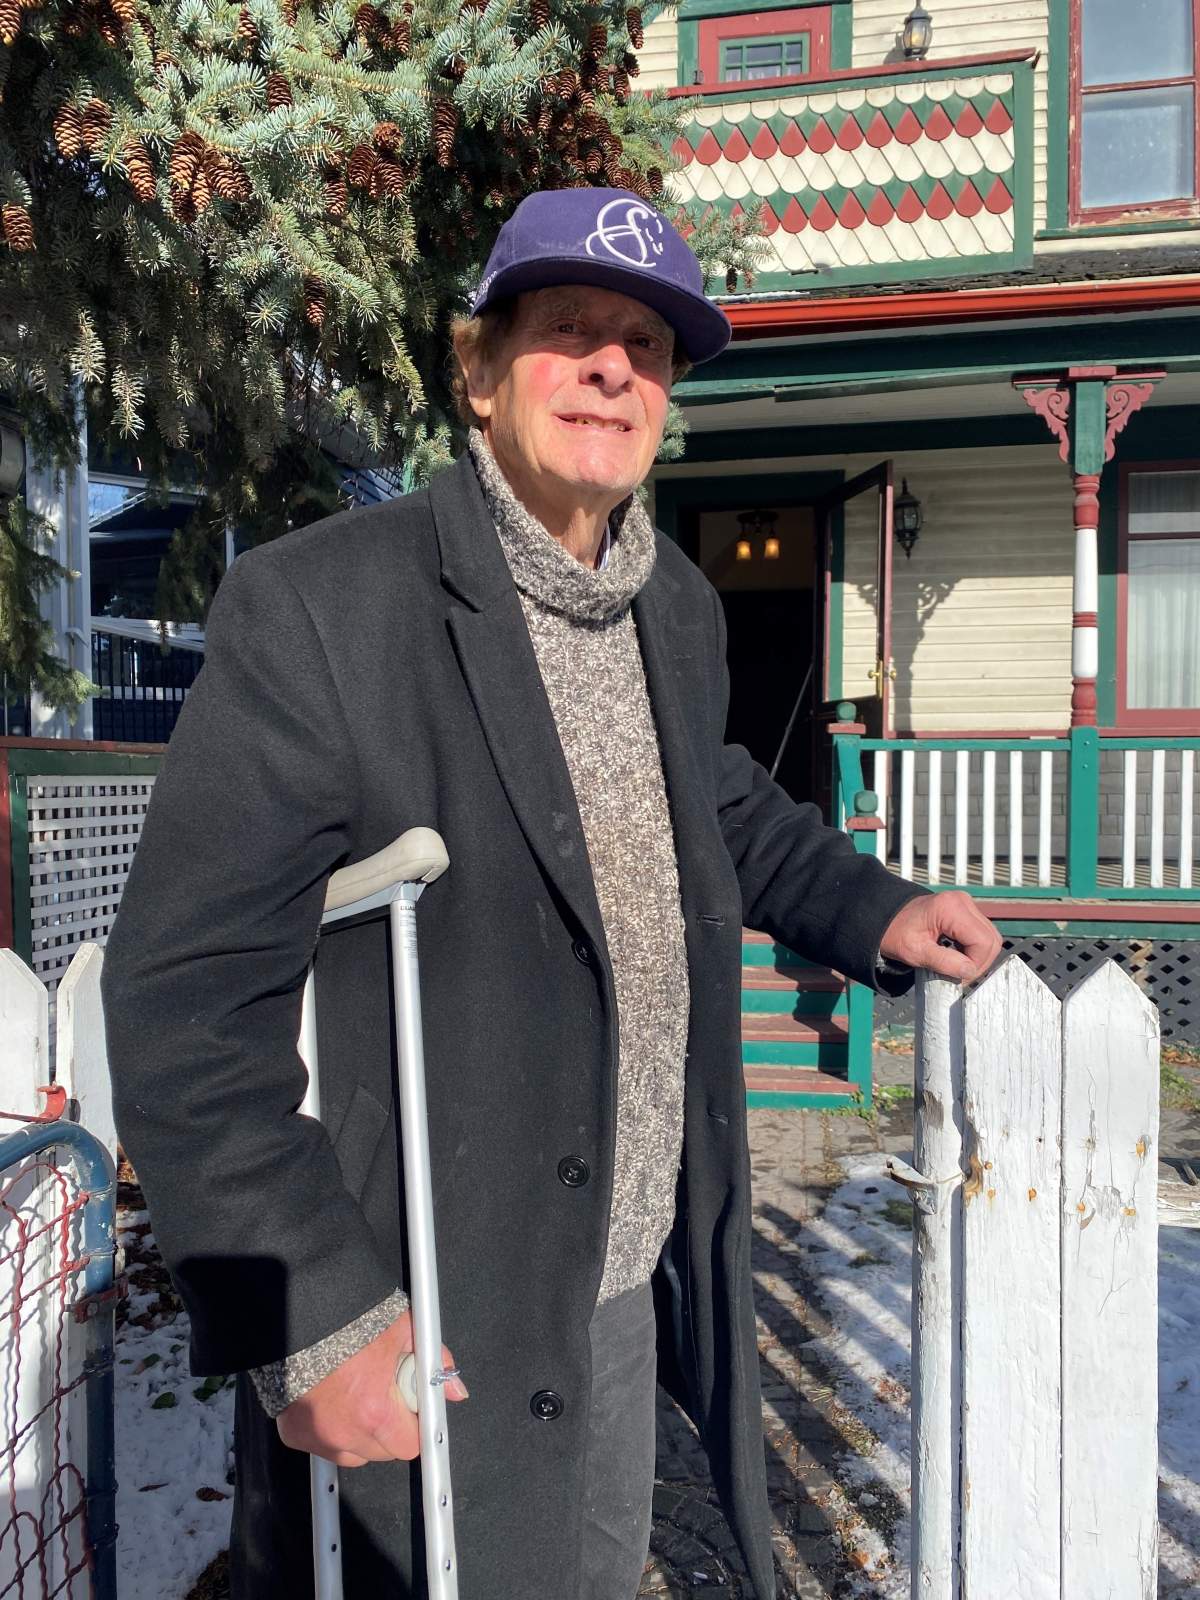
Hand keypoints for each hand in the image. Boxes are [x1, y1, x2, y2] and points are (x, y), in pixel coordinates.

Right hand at [276, 1309, 467, 1466]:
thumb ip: (434, 1361)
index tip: (413, 1415)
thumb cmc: (351, 1321)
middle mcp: (344, 1432)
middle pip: (382, 1452)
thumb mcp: (404, 1329)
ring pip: (352, 1453)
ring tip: (357, 1396)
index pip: (409, 1445)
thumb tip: (454, 1387)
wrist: (303, 1314)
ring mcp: (317, 1436)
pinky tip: (332, 1401)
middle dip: (389, 1430)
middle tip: (383, 1395)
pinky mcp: (294, 1433)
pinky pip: (322, 1445)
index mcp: (376, 1412)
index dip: (415, 1428)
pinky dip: (328, 1431)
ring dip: (360, 1434)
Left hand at [879, 892, 1001, 984]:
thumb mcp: (915, 952)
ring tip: (957, 966)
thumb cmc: (896, 934)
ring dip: (978, 956)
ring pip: (990, 937)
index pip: (983, 942)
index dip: (976, 964)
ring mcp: (966, 904)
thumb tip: (970, 971)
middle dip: (979, 962)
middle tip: (959, 975)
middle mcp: (963, 901)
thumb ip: (944, 962)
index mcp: (951, 908)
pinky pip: (982, 933)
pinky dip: (974, 948)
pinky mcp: (966, 910)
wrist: (886, 918)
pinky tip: (958, 955)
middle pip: (991, 939)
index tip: (959, 976)